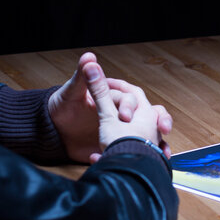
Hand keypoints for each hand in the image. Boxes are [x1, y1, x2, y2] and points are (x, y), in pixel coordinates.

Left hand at [48, 53, 170, 162]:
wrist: (55, 133)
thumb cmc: (63, 108)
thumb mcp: (72, 92)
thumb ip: (82, 76)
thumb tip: (89, 57)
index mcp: (114, 98)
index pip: (130, 98)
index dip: (129, 106)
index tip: (124, 117)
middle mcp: (124, 113)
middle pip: (151, 113)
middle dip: (161, 119)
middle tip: (162, 128)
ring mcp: (125, 130)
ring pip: (153, 133)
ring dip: (161, 141)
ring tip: (164, 151)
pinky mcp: (121, 146)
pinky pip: (142, 151)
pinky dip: (150, 157)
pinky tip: (152, 162)